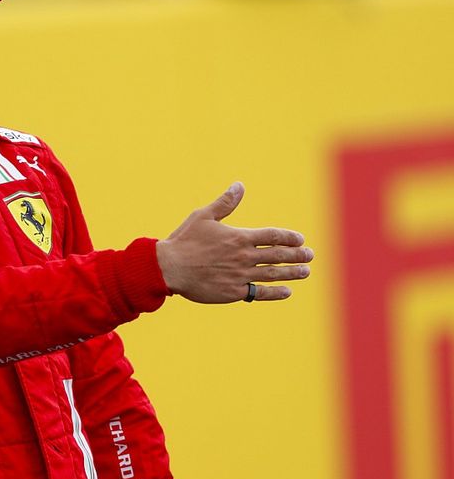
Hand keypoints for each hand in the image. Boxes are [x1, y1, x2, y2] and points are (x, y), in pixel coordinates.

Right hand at [154, 182, 312, 302]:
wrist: (169, 267)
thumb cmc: (184, 240)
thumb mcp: (203, 216)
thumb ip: (224, 203)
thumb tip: (239, 185)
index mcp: (239, 237)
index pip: (273, 236)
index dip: (289, 237)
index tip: (300, 240)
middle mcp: (243, 257)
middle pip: (278, 255)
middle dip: (297, 255)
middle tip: (310, 255)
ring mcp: (240, 275)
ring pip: (273, 274)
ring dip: (291, 273)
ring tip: (305, 272)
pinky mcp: (233, 291)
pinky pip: (259, 292)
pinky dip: (275, 293)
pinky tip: (286, 291)